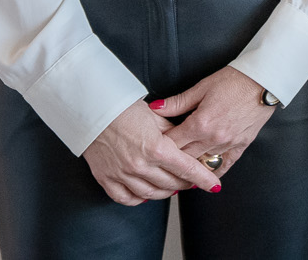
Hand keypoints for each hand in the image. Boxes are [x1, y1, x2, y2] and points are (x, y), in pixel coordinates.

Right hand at [82, 100, 223, 204]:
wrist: (93, 109)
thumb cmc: (125, 108)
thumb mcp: (157, 117)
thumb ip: (174, 132)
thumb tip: (188, 142)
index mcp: (157, 148)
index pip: (187, 169)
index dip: (203, 178)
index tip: (214, 185)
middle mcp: (140, 165)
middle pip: (171, 183)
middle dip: (185, 184)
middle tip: (192, 181)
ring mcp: (122, 174)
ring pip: (151, 194)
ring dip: (165, 192)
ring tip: (173, 187)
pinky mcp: (106, 178)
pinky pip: (126, 198)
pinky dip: (139, 199)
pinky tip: (146, 194)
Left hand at [155, 67, 274, 183]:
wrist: (265, 80)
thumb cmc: (235, 80)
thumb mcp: (203, 87)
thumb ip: (177, 102)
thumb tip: (155, 108)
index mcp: (200, 123)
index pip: (171, 143)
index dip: (159, 146)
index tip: (152, 147)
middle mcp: (213, 138)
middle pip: (184, 157)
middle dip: (171, 160)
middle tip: (161, 162)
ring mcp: (228, 144)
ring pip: (201, 164)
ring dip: (189, 168)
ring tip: (177, 172)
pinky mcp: (242, 146)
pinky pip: (224, 166)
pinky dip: (212, 172)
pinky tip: (204, 176)